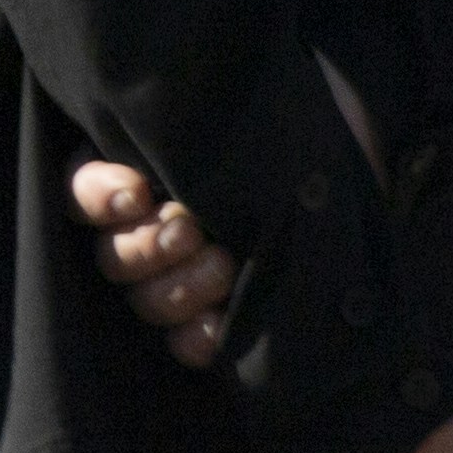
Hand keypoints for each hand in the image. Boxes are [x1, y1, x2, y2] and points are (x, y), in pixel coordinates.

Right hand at [67, 52, 377, 370]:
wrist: (370, 180)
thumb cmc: (298, 128)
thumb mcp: (251, 108)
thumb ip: (202, 119)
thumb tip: (160, 112)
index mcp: (139, 169)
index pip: (82, 189)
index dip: (98, 195)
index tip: (138, 191)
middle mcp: (148, 227)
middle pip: (112, 254)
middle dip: (147, 246)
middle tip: (188, 228)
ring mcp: (177, 279)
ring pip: (144, 300)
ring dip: (177, 289)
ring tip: (223, 266)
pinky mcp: (212, 319)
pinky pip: (183, 343)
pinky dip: (198, 337)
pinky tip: (220, 328)